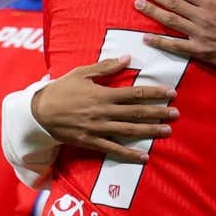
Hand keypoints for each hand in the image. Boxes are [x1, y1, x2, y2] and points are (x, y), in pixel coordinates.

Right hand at [31, 56, 177, 162]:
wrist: (39, 112)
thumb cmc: (61, 89)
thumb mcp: (81, 73)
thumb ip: (106, 67)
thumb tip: (128, 58)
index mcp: (103, 94)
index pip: (135, 93)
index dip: (154, 93)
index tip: (170, 93)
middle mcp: (104, 112)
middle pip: (136, 113)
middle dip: (158, 113)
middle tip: (176, 114)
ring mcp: (98, 129)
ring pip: (129, 131)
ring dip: (150, 132)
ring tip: (167, 131)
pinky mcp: (91, 142)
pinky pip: (113, 149)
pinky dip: (129, 154)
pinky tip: (144, 157)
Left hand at [134, 0, 215, 72]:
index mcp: (212, 2)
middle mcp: (202, 17)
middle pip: (172, 3)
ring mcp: (199, 35)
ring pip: (170, 21)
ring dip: (153, 12)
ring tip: (138, 5)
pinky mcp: (200, 51)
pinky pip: (176, 46)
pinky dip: (160, 42)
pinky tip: (146, 37)